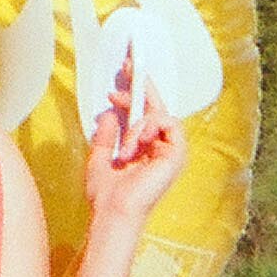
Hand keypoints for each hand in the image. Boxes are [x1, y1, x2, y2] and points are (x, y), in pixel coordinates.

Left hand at [83, 50, 185, 231]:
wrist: (113, 212)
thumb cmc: (106, 195)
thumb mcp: (100, 158)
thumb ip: (106, 137)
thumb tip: (109, 114)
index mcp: (145, 151)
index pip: (143, 116)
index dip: (133, 95)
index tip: (116, 83)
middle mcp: (160, 149)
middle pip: (156, 108)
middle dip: (142, 85)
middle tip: (128, 65)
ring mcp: (170, 151)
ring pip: (159, 114)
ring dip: (138, 122)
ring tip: (126, 145)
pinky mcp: (177, 154)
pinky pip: (168, 122)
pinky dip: (149, 126)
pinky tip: (136, 142)